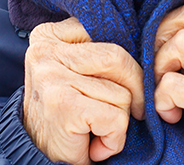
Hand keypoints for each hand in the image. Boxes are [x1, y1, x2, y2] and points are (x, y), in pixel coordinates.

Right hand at [23, 17, 145, 164]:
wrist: (36, 156)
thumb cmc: (64, 112)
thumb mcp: (75, 70)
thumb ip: (98, 50)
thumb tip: (146, 45)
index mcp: (48, 35)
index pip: (108, 31)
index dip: (125, 63)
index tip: (120, 84)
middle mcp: (45, 51)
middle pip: (118, 58)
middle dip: (133, 90)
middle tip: (125, 112)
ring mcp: (52, 77)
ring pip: (122, 91)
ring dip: (120, 119)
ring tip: (96, 128)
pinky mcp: (63, 105)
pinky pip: (115, 118)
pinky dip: (114, 138)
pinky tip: (95, 144)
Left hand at [153, 0, 183, 164]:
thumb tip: (170, 25)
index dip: (174, 27)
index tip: (168, 53)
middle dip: (164, 35)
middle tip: (161, 64)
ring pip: (181, 42)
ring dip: (161, 68)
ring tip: (166, 90)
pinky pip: (172, 84)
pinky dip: (161, 100)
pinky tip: (171, 115)